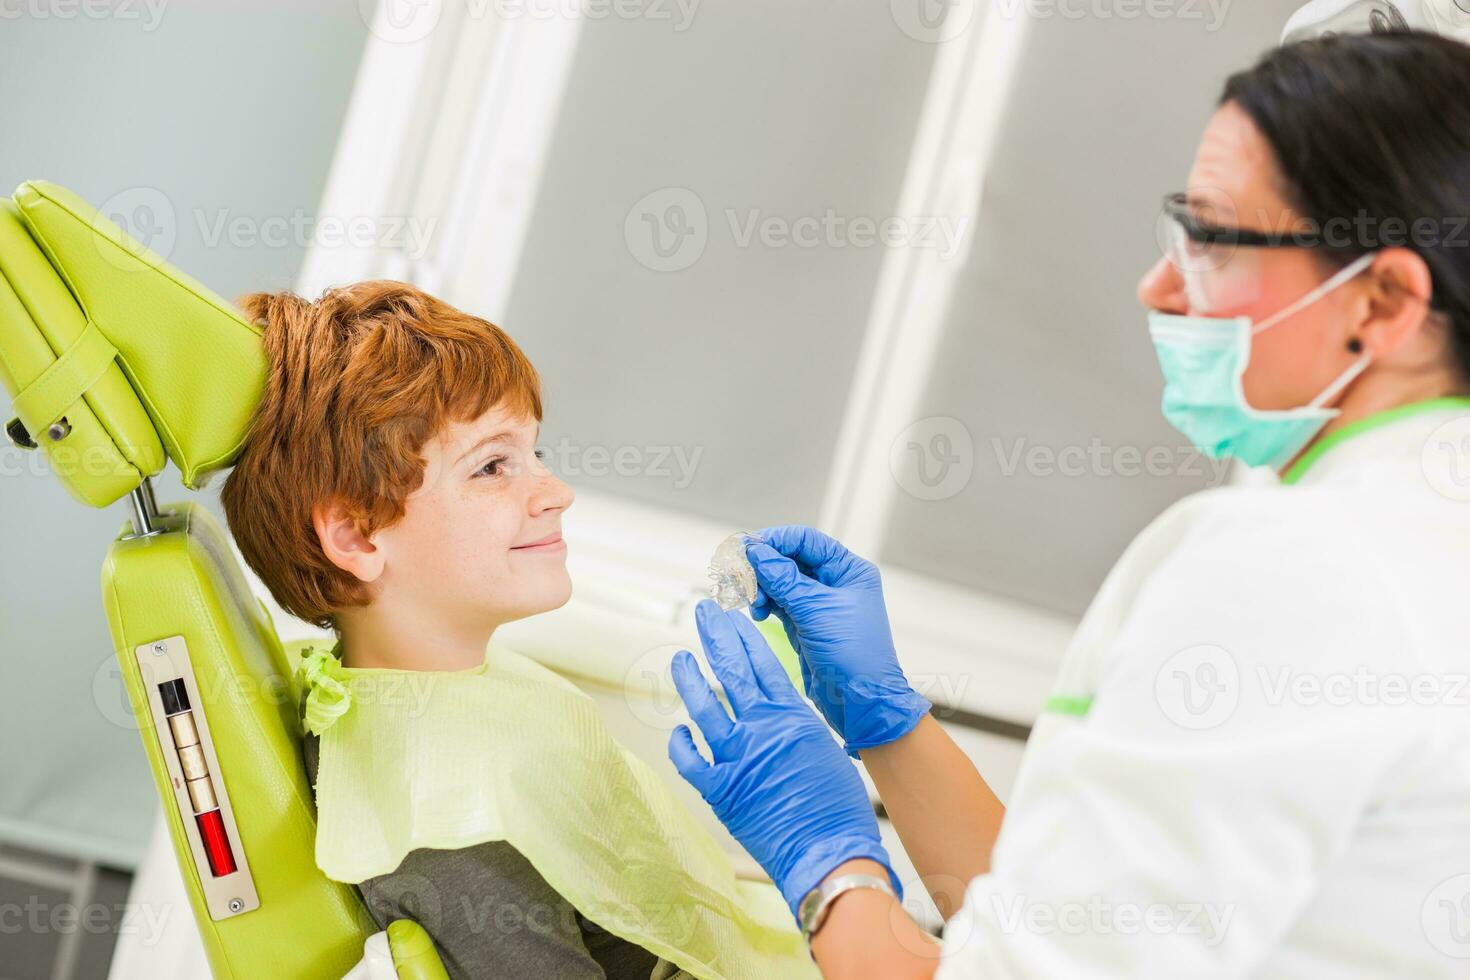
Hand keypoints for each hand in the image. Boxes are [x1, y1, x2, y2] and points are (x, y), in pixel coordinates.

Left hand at [668, 599, 899, 920]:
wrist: (830, 854)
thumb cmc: (838, 808)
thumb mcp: (824, 748)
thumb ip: (796, 725)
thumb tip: (779, 711)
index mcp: (791, 717)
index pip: (762, 664)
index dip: (744, 638)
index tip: (733, 619)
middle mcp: (760, 730)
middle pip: (731, 672)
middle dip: (715, 638)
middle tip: (704, 615)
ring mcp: (736, 758)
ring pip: (702, 707)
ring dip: (689, 680)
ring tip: (681, 660)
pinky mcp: (719, 790)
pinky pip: (689, 759)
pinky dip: (681, 742)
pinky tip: (679, 730)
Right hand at [747, 525, 930, 754]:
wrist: (862, 702)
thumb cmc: (855, 655)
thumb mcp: (816, 611)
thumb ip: (783, 579)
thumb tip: (756, 552)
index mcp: (849, 571)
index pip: (807, 541)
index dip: (776, 540)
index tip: (748, 548)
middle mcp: (836, 583)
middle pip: (790, 559)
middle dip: (764, 566)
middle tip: (740, 575)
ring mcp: (819, 605)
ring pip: (781, 582)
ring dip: (761, 587)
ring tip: (752, 601)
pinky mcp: (805, 624)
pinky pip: (779, 603)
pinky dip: (764, 604)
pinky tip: (756, 611)